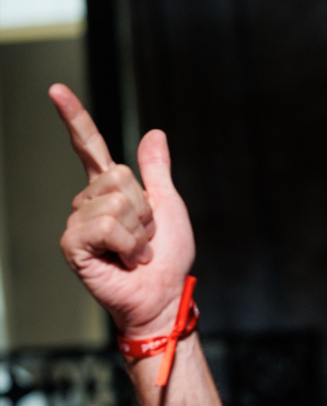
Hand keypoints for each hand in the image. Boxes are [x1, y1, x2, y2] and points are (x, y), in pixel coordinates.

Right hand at [50, 84, 195, 337]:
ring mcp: (78, 223)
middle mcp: (89, 203)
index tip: (56, 90)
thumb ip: (157, 171)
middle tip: (147, 237)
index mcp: (111, 191)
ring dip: (139, 231)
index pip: (89, 147)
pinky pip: (103, 225)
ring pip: (114, 201)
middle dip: (145, 208)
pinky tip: (126, 260)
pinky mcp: (72, 245)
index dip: (74, 118)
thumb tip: (155, 133)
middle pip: (118, 176)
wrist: (165, 294)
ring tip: (138, 252)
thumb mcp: (170, 206)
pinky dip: (127, 243)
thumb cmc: (168, 257)